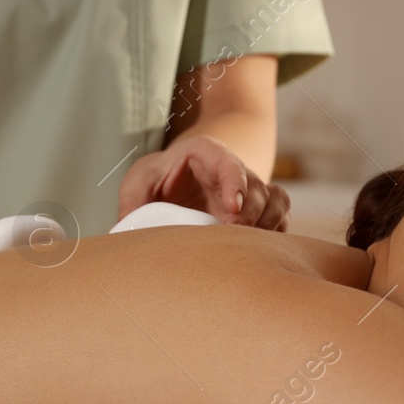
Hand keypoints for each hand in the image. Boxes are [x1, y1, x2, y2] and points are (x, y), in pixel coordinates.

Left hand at [117, 134, 289, 230]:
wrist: (177, 182)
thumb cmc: (159, 179)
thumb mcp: (140, 181)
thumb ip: (133, 201)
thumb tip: (123, 233)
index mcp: (207, 154)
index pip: (228, 162)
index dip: (233, 183)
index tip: (232, 207)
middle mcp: (235, 170)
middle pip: (256, 187)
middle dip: (250, 213)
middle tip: (234, 235)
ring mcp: (250, 191)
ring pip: (276, 200)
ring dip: (267, 223)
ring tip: (250, 246)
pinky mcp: (258, 211)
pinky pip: (280, 217)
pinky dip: (276, 232)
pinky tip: (260, 250)